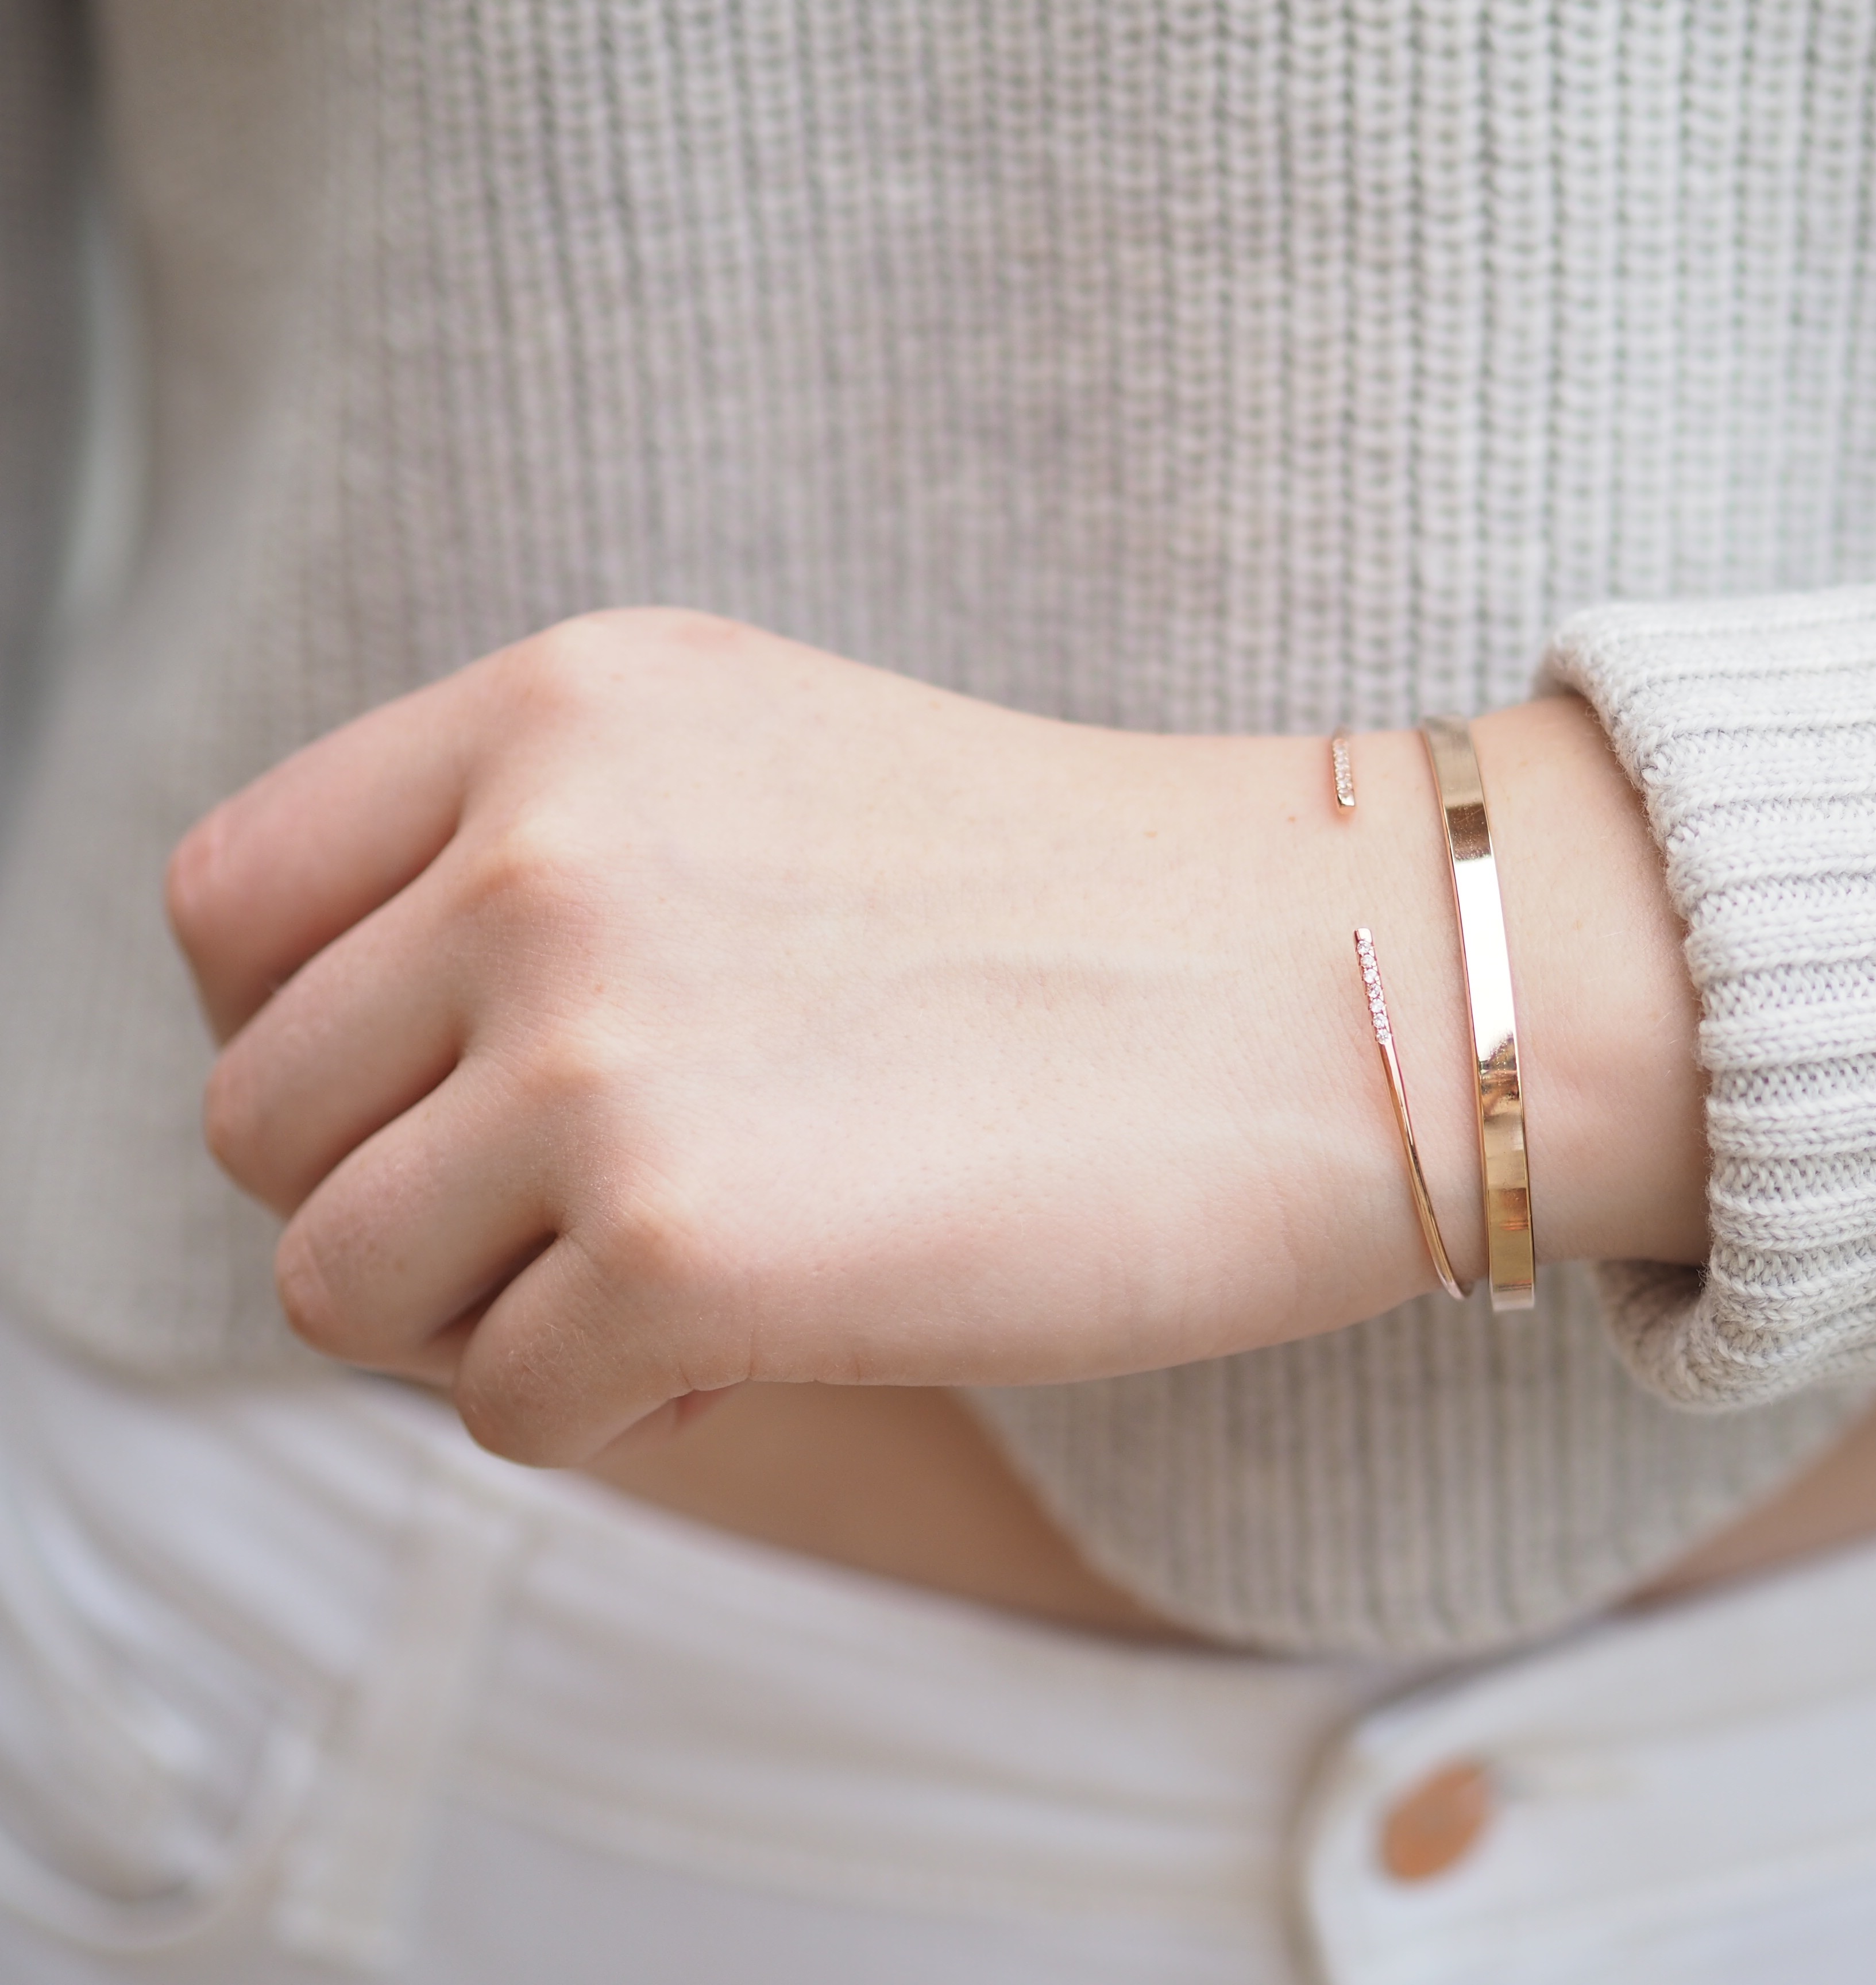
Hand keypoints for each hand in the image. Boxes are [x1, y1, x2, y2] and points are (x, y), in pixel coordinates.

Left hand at [168, 610, 1703, 1463]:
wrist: (1362, 984)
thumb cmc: (1105, 914)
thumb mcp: (776, 778)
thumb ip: (558, 870)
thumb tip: (396, 1093)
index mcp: (563, 714)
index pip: (232, 905)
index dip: (308, 1046)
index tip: (442, 1112)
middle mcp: (538, 859)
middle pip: (261, 1118)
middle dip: (404, 1209)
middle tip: (587, 1236)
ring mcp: (595, 1055)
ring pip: (340, 1283)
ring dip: (489, 1325)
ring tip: (679, 1296)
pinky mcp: (683, 1255)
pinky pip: (501, 1413)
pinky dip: (613, 1414)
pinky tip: (764, 1350)